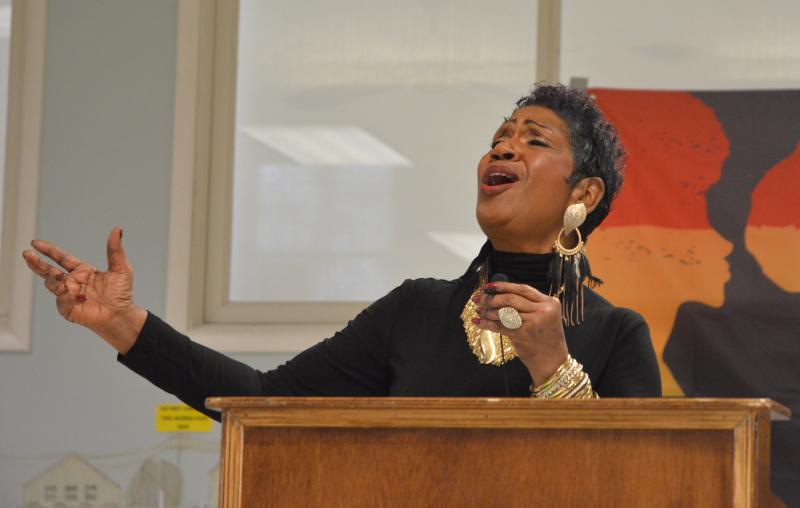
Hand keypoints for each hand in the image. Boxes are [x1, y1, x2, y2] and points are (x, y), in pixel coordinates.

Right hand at [22, 227, 145, 353]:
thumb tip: (118, 230)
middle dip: (37, 263)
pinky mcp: (68, 309)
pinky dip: (68, 298)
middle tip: (27, 254)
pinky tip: (80, 298)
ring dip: (53, 279)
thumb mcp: (121, 268)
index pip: (62, 258)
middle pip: (49, 270)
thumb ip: (115, 250)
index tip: (35, 243)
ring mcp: (69, 295)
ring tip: (61, 277)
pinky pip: (61, 300)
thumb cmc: (121, 294)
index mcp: (82, 271)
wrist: (120, 315)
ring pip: (52, 284)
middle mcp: (73, 282)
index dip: (49, 250)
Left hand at [474, 281, 568, 386]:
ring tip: (478, 310)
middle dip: (491, 298)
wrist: (552, 361)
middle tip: (479, 298)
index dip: (503, 286)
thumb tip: (500, 295)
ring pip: (504, 311)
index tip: (488, 286)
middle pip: (511, 298)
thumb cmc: (546, 339)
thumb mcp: (545, 316)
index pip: (522, 289)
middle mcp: (543, 310)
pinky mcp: (522, 334)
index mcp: (549, 302)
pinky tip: (478, 322)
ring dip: (487, 311)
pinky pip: (500, 326)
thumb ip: (528, 305)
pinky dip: (487, 324)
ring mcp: (533, 322)